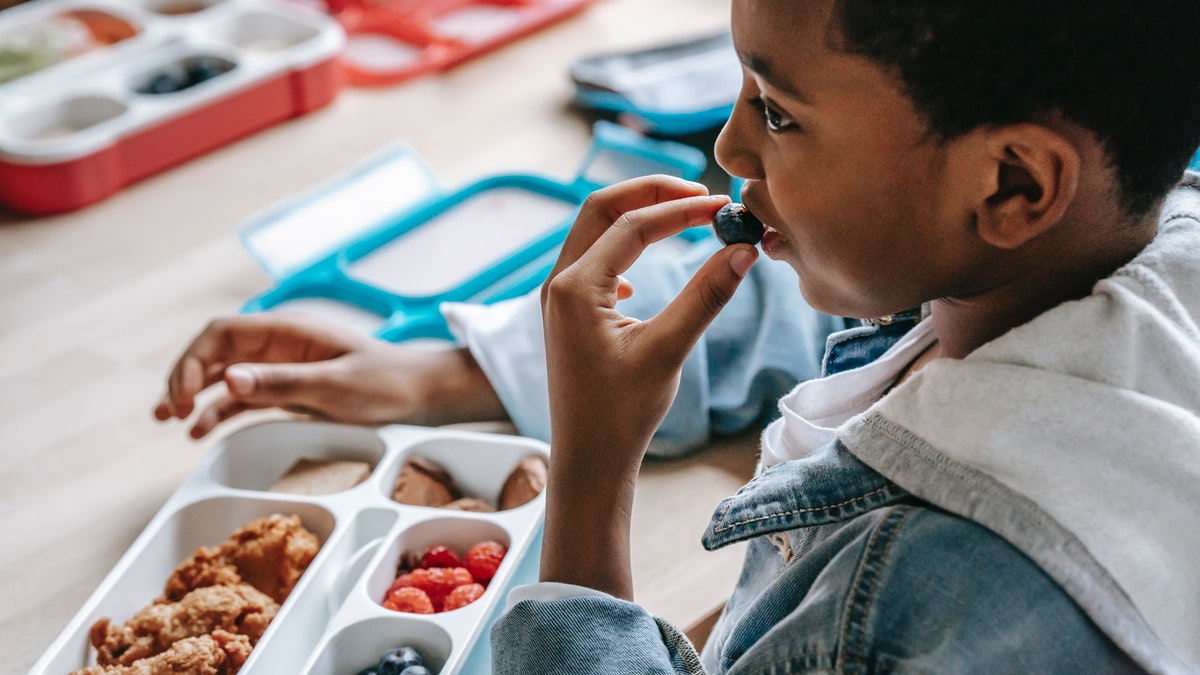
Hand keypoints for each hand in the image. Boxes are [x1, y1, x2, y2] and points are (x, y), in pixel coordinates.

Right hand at [154, 313, 504, 437]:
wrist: (420, 394)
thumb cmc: (385, 383)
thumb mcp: (334, 386)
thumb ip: (282, 382)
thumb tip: (229, 379)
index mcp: (288, 330)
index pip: (222, 333)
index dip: (193, 359)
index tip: (182, 394)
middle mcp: (279, 343)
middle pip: (215, 351)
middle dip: (185, 376)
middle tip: (169, 410)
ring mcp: (281, 366)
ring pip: (223, 374)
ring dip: (194, 393)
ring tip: (169, 419)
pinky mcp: (288, 389)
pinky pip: (244, 397)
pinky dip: (219, 410)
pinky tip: (199, 430)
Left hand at [538, 175, 758, 597]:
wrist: (587, 461)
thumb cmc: (621, 414)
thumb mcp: (668, 351)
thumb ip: (706, 296)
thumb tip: (744, 249)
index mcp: (575, 287)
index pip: (632, 223)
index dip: (681, 209)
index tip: (723, 207)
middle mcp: (558, 283)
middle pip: (601, 208)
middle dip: (651, 193)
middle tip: (700, 194)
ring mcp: (558, 298)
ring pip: (594, 231)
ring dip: (636, 216)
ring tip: (683, 217)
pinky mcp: (566, 314)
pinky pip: (591, 259)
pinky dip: (622, 247)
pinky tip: (642, 278)